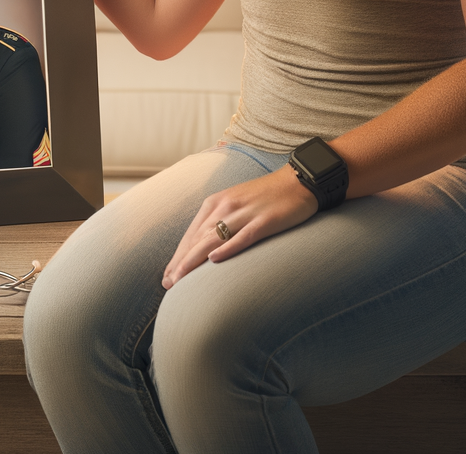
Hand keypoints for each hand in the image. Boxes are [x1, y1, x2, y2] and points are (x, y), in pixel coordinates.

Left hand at [161, 164, 318, 289]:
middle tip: (168, 284)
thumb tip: (204, 249)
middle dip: (181, 262)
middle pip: (198, 238)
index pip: (192, 234)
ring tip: (181, 278)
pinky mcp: (264, 220)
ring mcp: (245, 213)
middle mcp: (226, 206)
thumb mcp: (236, 205)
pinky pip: (243, 236)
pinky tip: (215, 260)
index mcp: (216, 202)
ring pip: (214, 238)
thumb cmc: (266, 196)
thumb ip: (220, 222)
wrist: (298, 180)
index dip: (178, 256)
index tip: (167, 277)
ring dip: (195, 259)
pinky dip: (228, 247)